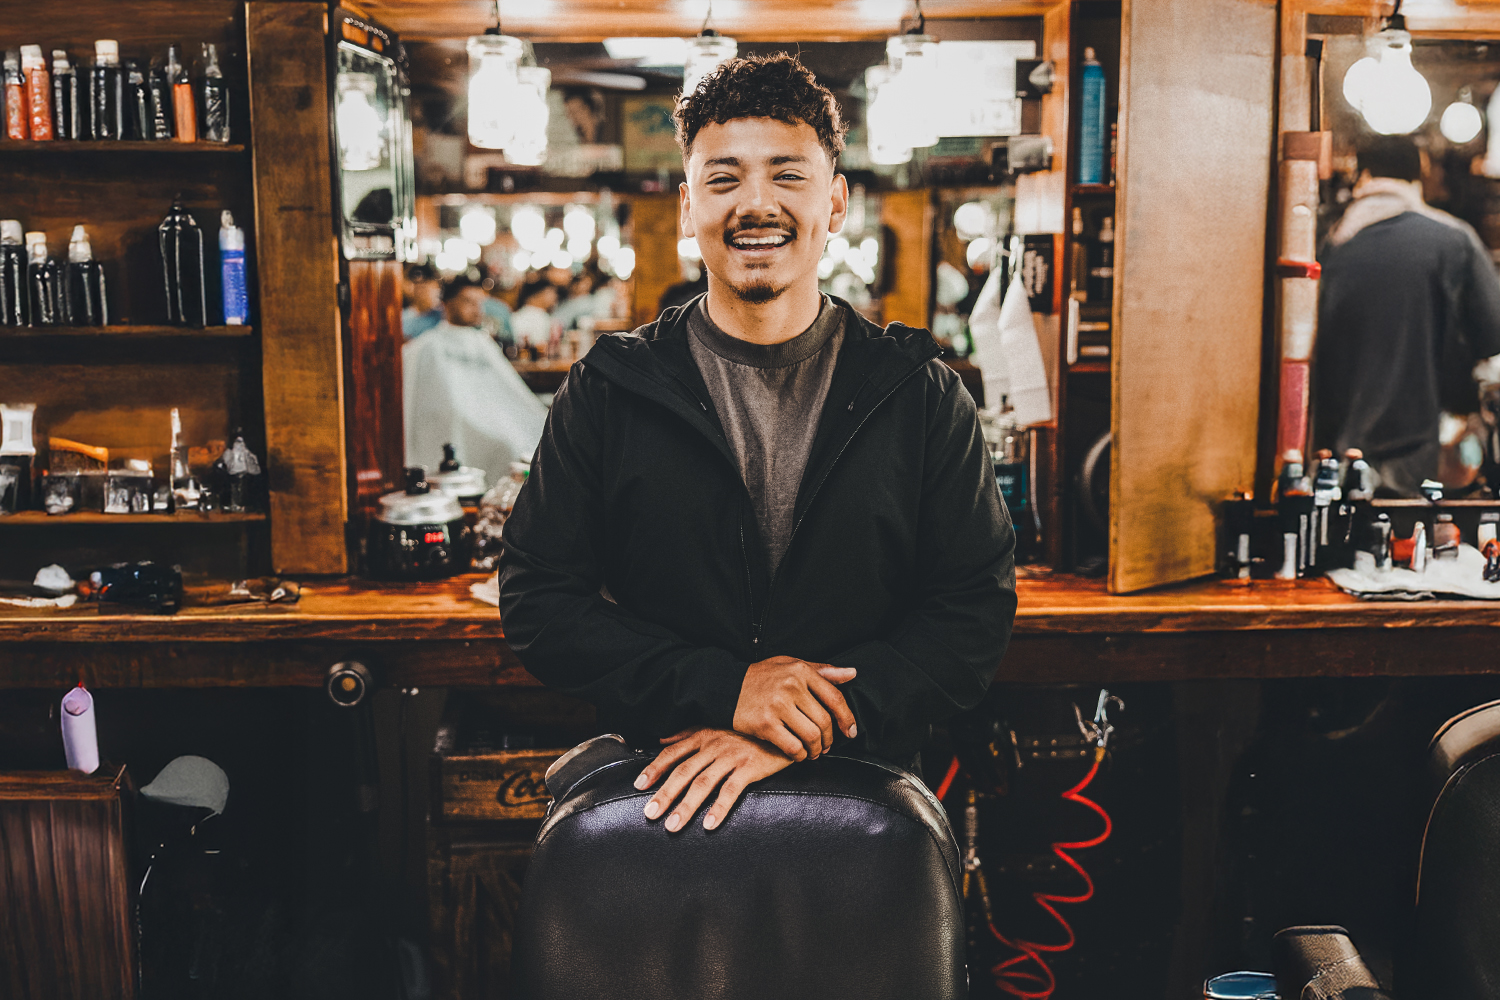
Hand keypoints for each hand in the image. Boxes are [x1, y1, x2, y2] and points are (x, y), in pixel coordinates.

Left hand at [634, 727, 792, 831]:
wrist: (784, 724)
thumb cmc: (748, 729)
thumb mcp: (717, 725)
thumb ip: (688, 734)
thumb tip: (662, 739)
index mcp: (704, 735)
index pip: (673, 753)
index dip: (655, 769)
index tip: (639, 785)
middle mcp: (714, 745)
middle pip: (683, 771)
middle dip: (665, 794)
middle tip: (650, 814)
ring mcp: (732, 756)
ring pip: (703, 783)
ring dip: (685, 806)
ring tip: (672, 826)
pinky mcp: (750, 767)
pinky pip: (731, 790)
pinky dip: (719, 808)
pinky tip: (709, 824)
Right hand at [732, 655, 856, 760]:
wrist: (725, 686)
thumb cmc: (761, 677)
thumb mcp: (790, 665)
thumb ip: (822, 670)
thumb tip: (851, 673)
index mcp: (801, 671)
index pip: (834, 697)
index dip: (847, 718)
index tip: (851, 731)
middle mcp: (791, 687)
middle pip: (824, 721)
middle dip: (829, 739)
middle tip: (826, 746)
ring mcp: (778, 706)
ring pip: (811, 736)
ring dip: (816, 749)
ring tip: (813, 752)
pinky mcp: (765, 724)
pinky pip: (793, 747)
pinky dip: (799, 755)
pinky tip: (798, 754)